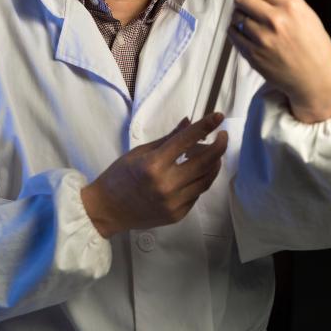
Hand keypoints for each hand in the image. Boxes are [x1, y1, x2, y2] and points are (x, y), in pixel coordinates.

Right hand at [81, 113, 227, 237]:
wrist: (108, 209)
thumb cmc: (119, 177)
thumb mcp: (139, 153)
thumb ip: (168, 139)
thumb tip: (188, 123)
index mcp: (153, 165)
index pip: (186, 140)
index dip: (205, 126)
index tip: (218, 116)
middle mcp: (167, 184)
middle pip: (205, 162)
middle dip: (218, 146)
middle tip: (222, 136)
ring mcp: (174, 202)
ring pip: (206, 180)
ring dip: (213, 164)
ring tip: (212, 153)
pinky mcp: (178, 214)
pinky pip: (197, 194)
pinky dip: (200, 180)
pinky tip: (196, 173)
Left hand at [222, 0, 330, 122]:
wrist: (316, 79)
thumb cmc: (313, 44)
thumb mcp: (303, 12)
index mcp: (291, 5)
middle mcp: (275, 20)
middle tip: (249, 4)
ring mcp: (262, 39)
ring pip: (235, 16)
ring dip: (240, 16)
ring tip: (255, 23)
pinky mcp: (252, 54)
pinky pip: (233, 34)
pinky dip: (237, 31)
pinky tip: (250, 35)